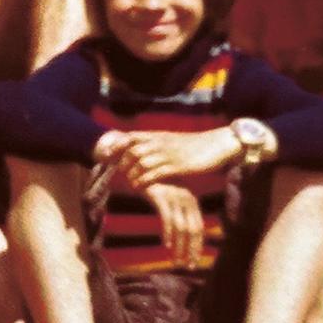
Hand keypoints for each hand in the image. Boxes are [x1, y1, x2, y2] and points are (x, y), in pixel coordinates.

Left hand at [104, 128, 240, 191]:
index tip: (105, 156)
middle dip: (122, 163)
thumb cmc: (196, 146)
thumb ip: (159, 145)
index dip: (116, 145)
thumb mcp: (174, 142)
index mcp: (159, 136)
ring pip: (141, 162)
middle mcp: (161, 142)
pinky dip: (145, 180)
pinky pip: (156, 172)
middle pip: (132, 150)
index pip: (131, 137)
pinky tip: (141, 187)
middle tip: (118, 175)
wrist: (218, 145)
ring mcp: (169, 153)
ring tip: (130, 183)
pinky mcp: (178, 165)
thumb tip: (145, 152)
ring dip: (132, 173)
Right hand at [143, 182, 203, 262]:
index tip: (193, 262)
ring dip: (178, 246)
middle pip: (192, 229)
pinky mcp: (161, 196)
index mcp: (192, 201)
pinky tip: (165, 245)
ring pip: (180, 227)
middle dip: (189, 250)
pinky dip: (167, 233)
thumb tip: (185, 242)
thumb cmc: (154, 193)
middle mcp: (186, 197)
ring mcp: (174, 196)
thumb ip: (179, 217)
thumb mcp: (170, 203)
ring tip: (174, 260)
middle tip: (185, 266)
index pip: (198, 228)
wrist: (137, 174)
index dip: (196, 247)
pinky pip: (167, 218)